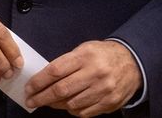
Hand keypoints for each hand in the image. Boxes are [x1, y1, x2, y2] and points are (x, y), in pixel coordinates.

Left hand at [25, 40, 140, 115]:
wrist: (132, 63)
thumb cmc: (102, 55)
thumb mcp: (83, 50)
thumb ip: (65, 63)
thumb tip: (43, 79)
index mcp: (85, 56)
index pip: (55, 71)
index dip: (39, 81)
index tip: (29, 88)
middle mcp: (95, 73)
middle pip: (62, 90)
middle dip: (42, 97)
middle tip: (31, 101)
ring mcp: (104, 90)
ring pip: (72, 103)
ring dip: (56, 105)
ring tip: (48, 102)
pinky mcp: (110, 103)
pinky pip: (85, 112)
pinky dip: (72, 110)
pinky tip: (67, 105)